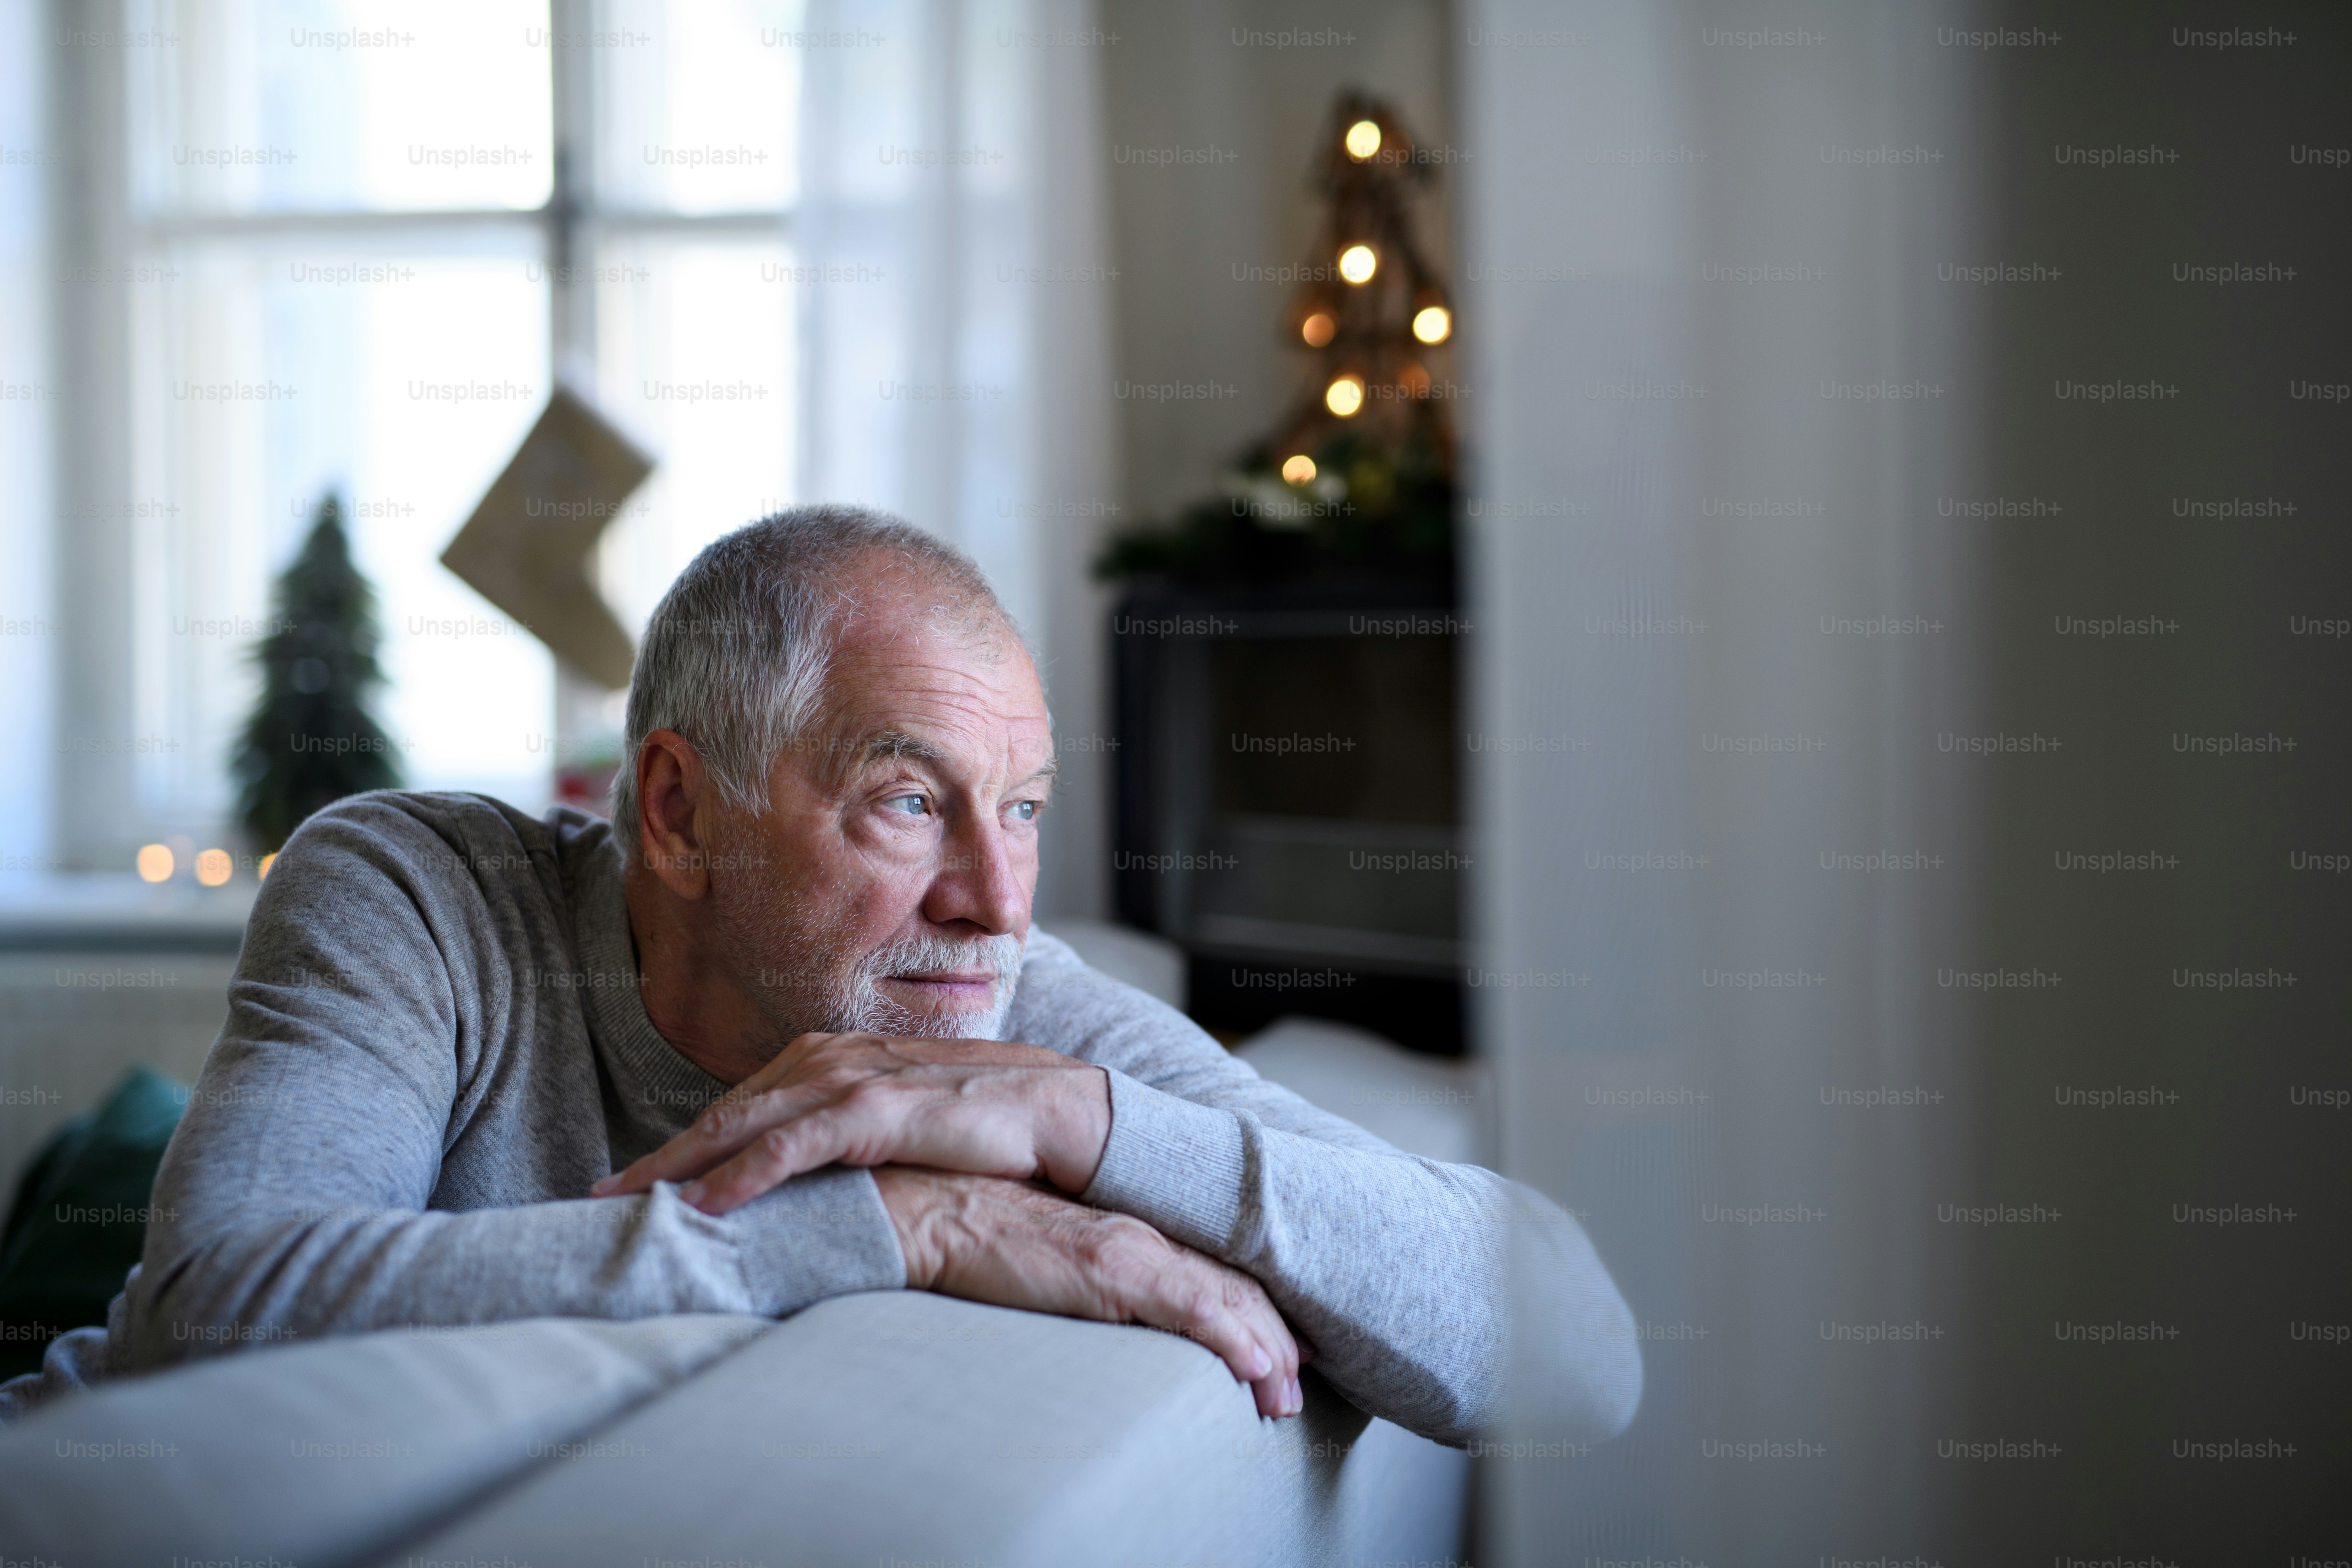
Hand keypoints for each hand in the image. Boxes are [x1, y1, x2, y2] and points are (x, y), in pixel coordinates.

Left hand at [593, 1032, 1111, 1214]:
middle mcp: (833, 1058)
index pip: (741, 1104)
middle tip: (601, 1198)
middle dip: (660, 1155)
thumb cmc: (983, 1122)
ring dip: (681, 1166)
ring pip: (745, 1124)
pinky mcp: (879, 1110)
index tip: (635, 1182)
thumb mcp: (900, 1123)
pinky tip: (705, 1205)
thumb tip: (807, 1175)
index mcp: (835, 1058)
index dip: (683, 1143)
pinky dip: (743, 1173)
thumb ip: (849, 1133)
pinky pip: (793, 1147)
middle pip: (726, 1110)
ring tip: (629, 1205)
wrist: (1061, 1109)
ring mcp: (854, 1080)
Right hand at [875, 1166, 1310, 1419]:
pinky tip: (1259, 1369)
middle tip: (1300, 1379)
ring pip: (1225, 1300)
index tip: (1282, 1343)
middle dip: (1273, 1337)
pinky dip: (1234, 1340)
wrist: (929, 1205)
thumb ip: (1079, 1267)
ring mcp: (1131, 1247)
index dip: (1251, 1306)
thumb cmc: (970, 1224)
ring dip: (1266, 1351)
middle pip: (1231, 1285)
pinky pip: (1193, 1307)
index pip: (1207, 1268)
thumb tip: (1092, 1298)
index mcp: (1125, 1227)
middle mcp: (1140, 1232)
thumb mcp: (1042, 1250)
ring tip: (1288, 1395)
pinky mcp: (1114, 1267)